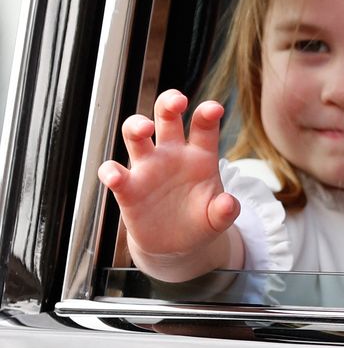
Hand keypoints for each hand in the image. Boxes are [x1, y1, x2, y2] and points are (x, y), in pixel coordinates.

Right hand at [97, 89, 239, 280]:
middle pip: (166, 117)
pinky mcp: (128, 189)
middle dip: (169, 103)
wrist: (177, 245)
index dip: (207, 113)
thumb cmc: (201, 220)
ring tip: (145, 128)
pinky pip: (114, 173)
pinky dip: (111, 171)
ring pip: (135, 135)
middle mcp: (172, 154)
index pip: (203, 126)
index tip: (214, 108)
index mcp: (200, 155)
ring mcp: (148, 168)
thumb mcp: (218, 218)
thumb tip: (228, 203)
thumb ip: (225, 210)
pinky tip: (116, 176)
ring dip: (136, 125)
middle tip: (177, 101)